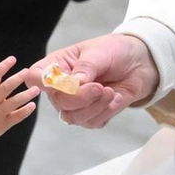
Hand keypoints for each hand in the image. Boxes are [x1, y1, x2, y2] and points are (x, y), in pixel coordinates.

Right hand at [0, 56, 39, 149]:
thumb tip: (4, 80)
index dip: (4, 66)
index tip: (13, 59)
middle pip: (6, 87)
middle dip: (17, 78)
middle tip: (26, 72)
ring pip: (15, 102)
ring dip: (26, 94)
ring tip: (36, 89)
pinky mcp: (4, 124)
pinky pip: (17, 116)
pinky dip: (26, 110)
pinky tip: (32, 105)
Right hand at [21, 34, 158, 128]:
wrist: (139, 63)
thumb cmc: (114, 51)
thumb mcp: (100, 52)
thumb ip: (86, 67)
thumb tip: (74, 84)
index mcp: (57, 65)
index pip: (36, 77)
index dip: (42, 82)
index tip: (64, 81)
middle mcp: (61, 87)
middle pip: (59, 102)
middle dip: (81, 97)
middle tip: (100, 87)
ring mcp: (75, 104)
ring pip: (73, 117)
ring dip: (95, 107)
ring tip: (110, 92)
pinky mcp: (91, 115)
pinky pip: (91, 123)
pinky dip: (105, 112)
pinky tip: (115, 98)